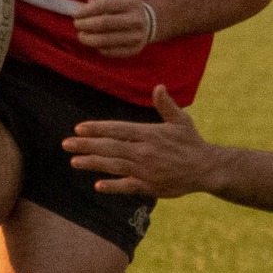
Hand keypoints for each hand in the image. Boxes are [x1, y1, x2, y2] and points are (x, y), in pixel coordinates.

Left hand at [64, 86, 207, 196]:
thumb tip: (158, 86)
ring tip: (74, 161)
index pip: (118, 129)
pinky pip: (127, 186)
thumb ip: (166, 105)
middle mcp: (144, 151)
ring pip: (114, 166)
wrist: (206, 168)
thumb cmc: (191, 142)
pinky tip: (97, 185)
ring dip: (92, 163)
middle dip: (86, 145)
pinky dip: (112, 186)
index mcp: (149, 134)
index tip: (79, 128)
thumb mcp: (181, 120)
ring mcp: (146, 170)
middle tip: (66, 144)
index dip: (97, 129)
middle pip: (110, 147)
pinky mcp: (150, 186)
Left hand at [75, 0, 153, 57]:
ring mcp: (136, 36)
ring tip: (81, 36)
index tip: (75, 14)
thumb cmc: (126, 8)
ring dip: (88, 39)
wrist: (150, 22)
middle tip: (77, 25)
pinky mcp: (134, 50)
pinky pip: (110, 52)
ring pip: (105, 40)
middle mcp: (135, 20)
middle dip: (85, 24)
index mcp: (130, 3)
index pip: (104, 6)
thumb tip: (87, 5)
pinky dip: (98, 48)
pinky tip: (94, 43)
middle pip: (104, 23)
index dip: (86, 11)